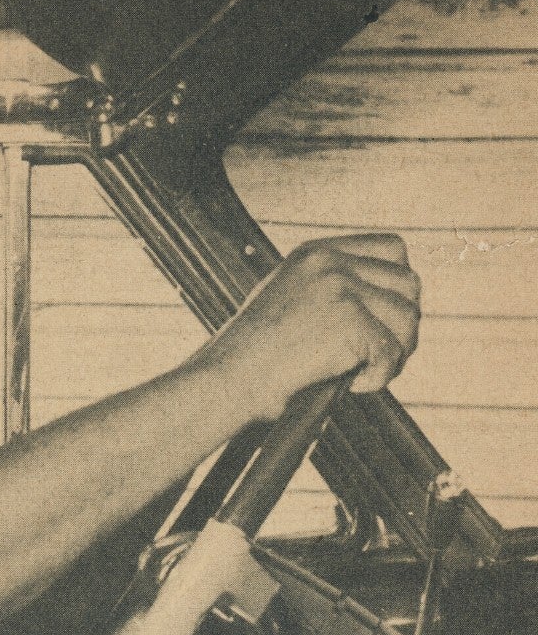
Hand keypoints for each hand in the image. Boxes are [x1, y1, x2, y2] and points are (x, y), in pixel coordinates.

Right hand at [200, 233, 421, 412]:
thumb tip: (383, 303)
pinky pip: (392, 350)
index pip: (392, 250)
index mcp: (314, 254)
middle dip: (403, 323)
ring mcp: (341, 289)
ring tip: (366, 373)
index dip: (399, 287)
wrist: (226, 380)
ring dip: (397, 352)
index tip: (385, 320)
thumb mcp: (285, 303)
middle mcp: (330, 263)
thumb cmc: (249, 357)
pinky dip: (381, 376)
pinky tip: (354, 385)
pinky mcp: (350, 321)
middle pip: (408, 283)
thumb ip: (327, 291)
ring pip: (407, 317)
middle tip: (380, 355)